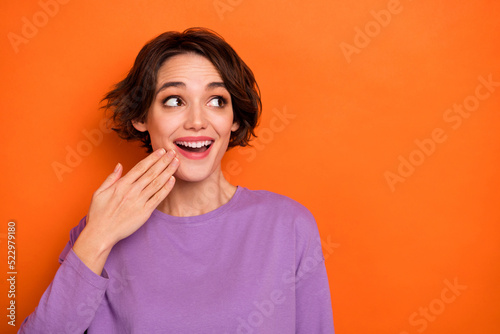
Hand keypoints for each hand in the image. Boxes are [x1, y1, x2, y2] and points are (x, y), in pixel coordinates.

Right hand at [73, 148, 178, 273]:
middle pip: (152, 172)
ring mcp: (139, 201)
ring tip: (176, 163)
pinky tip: (172, 180)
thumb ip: (111, 178)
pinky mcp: (145, 212)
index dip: (152, 158)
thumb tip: (119, 165)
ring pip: (157, 183)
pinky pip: (158, 198)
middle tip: (174, 153)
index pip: (140, 167)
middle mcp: (132, 191)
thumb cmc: (98, 214)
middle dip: (164, 161)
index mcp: (121, 185)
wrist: (101, 234)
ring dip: (168, 171)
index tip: (161, 151)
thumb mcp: (99, 193)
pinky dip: (166, 188)